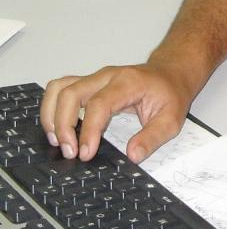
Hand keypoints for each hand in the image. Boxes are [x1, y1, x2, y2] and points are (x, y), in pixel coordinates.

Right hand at [40, 65, 191, 163]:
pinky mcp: (88, 83)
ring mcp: (95, 77)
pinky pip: (60, 88)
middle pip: (71, 94)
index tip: (85, 153)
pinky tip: (57, 129)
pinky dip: (52, 108)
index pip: (99, 104)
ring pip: (59, 88)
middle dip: (64, 125)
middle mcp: (107, 76)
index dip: (89, 130)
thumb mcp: (172, 118)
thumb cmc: (170, 94)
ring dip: (51, 115)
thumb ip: (153, 137)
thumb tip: (132, 155)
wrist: (170, 73)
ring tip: (57, 141)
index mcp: (128, 83)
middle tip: (69, 152)